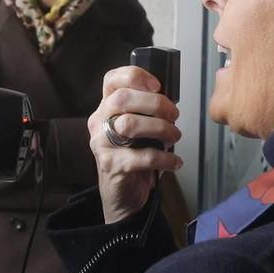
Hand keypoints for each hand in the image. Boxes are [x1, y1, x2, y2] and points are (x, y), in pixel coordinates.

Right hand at [89, 66, 183, 223]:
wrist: (121, 197)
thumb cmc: (133, 158)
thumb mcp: (136, 130)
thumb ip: (144, 112)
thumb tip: (169, 100)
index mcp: (105, 108)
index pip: (111, 80)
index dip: (134, 76)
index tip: (157, 85)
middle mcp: (98, 122)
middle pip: (122, 98)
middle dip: (155, 103)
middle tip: (174, 115)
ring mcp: (102, 144)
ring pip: (130, 124)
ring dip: (161, 128)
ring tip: (174, 136)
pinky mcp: (112, 165)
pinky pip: (143, 156)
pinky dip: (165, 158)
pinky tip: (175, 161)